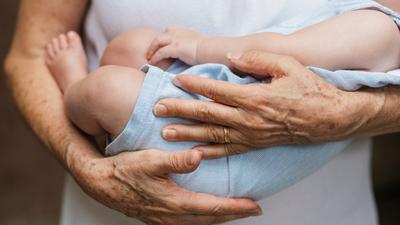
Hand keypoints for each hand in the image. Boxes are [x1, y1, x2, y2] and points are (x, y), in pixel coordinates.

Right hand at [74, 149, 260, 224]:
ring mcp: (164, 219)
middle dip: (233, 214)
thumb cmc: (124, 170)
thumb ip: (176, 161)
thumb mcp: (150, 160)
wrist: (100, 183)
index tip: (254, 206)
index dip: (235, 207)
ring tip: (234, 211)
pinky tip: (205, 214)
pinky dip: (203, 219)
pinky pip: (187, 223)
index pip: (213, 207)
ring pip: (200, 223)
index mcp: (174, 201)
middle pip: (210, 219)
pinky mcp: (158, 217)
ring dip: (219, 218)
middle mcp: (171, 215)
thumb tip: (199, 157)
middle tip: (252, 209)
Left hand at [147, 26, 204, 64]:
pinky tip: (152, 63)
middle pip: (161, 35)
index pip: (170, 30)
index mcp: (185, 32)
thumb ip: (194, 47)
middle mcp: (179, 33)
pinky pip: (161, 52)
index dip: (164, 36)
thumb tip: (193, 54)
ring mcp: (176, 39)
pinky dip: (155, 57)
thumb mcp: (200, 45)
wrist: (210, 50)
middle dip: (154, 44)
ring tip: (149, 58)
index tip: (162, 44)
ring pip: (158, 41)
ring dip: (152, 50)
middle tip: (150, 53)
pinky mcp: (175, 48)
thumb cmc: (208, 50)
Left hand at [153, 51, 381, 157]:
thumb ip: (257, 60)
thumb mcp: (287, 66)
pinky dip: (209, 153)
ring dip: (187, 134)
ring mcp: (250, 135)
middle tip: (157, 108)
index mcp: (254, 97)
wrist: (328, 118)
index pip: (216, 90)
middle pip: (207, 114)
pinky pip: (228, 151)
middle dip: (180, 110)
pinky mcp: (255, 144)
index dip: (194, 84)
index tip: (176, 80)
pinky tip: (193, 154)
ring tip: (166, 132)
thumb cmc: (309, 89)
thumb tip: (232, 58)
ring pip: (212, 135)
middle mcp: (248, 119)